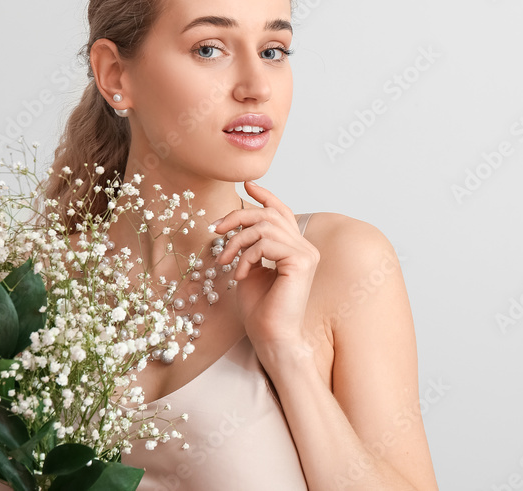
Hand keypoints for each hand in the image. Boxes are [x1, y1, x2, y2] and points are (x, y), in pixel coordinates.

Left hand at [210, 181, 320, 354]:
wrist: (270, 337)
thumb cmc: (260, 310)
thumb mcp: (250, 269)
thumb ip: (249, 246)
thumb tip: (238, 223)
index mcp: (295, 248)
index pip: (282, 212)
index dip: (265, 196)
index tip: (247, 185)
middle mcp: (305, 247)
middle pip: (269, 214)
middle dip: (238, 217)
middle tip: (216, 229)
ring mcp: (306, 253)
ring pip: (264, 226)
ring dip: (237, 241)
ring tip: (226, 262)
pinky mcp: (301, 262)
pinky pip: (265, 244)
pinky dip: (246, 256)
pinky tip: (239, 275)